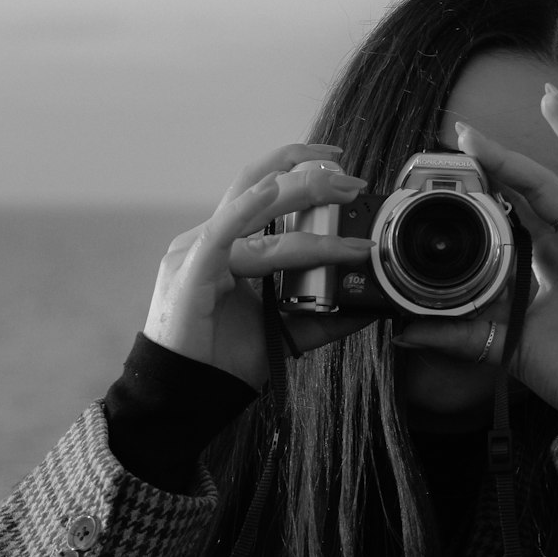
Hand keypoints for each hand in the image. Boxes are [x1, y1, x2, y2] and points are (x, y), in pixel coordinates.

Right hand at [143, 144, 377, 388]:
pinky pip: (220, 234)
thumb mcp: (286, 330)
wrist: (187, 395)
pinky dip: (247, 210)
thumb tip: (370, 305)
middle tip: (353, 182)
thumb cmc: (224, 358)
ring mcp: (197, 252)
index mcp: (227, 244)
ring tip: (342, 194)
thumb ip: (324, 315)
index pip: (261, 188)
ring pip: (253, 208)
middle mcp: (211, 239)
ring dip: (301, 195)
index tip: (339, 162)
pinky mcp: (190, 272)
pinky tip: (272, 194)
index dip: (297, 166)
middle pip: (258, 184)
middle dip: (310, 175)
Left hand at [393, 86, 557, 415]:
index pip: (513, 206)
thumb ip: (460, 336)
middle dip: (505, 156)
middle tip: (468, 130)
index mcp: (547, 256)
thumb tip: (405, 331)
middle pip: (540, 184)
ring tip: (551, 102)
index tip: (455, 157)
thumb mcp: (505, 347)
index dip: (487, 181)